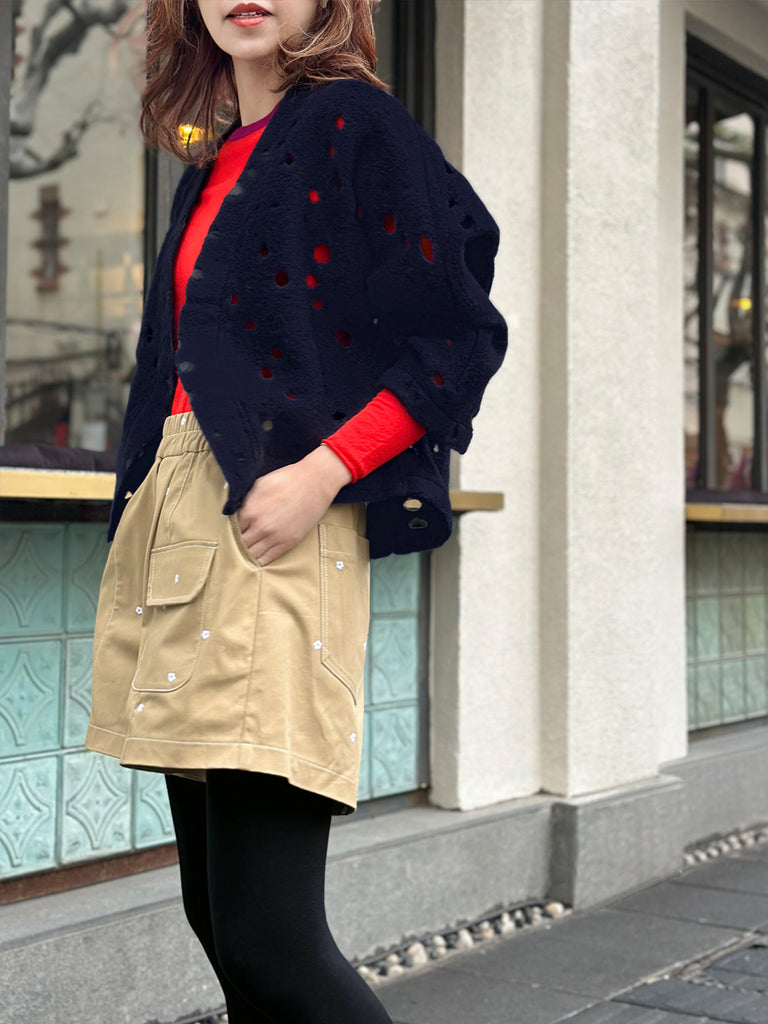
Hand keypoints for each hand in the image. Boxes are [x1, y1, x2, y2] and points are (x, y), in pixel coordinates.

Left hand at [235, 445, 352, 565]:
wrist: (314, 482)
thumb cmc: (287, 479)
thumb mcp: (259, 485)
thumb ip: (245, 501)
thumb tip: (235, 511)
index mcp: (249, 511)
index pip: (231, 529)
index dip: (230, 530)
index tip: (232, 531)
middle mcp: (260, 527)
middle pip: (240, 544)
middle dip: (237, 544)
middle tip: (236, 545)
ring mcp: (275, 536)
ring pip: (252, 554)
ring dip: (247, 554)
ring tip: (245, 553)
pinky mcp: (289, 542)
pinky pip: (269, 557)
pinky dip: (261, 560)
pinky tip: (257, 559)